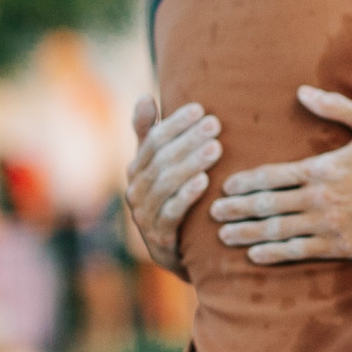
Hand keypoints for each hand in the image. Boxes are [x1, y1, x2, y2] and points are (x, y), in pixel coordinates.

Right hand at [126, 98, 221, 273]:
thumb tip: (144, 97)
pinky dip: (187, 196)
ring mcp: (145, 216)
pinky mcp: (159, 239)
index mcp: (136, 170)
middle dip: (188, 139)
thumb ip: (150, 134)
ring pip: (165, 184)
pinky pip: (171, 213)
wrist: (180, 255)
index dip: (175, 123)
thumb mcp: (160, 167)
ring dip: (191, 164)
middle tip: (215, 124)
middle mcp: (135, 191)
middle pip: (161, 159)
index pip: (152, 140)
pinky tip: (205, 181)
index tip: (200, 108)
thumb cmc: (172, 200)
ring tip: (216, 148)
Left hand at [211, 87, 351, 264]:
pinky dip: (274, 254)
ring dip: (248, 233)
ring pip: (278, 230)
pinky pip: (300, 252)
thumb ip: (335, 108)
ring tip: (224, 237)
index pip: (273, 175)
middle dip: (236, 209)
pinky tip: (256, 255)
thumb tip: (301, 92)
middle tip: (212, 213)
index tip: (225, 185)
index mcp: (324, 168)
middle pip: (268, 205)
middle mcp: (321, 198)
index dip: (245, 182)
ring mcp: (331, 225)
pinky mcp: (343, 246)